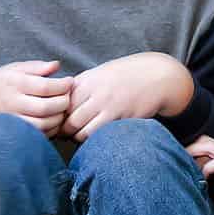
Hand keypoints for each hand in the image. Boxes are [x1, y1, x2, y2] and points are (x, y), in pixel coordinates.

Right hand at [0, 60, 72, 133]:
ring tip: (61, 110)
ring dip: (58, 119)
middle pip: (46, 107)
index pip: (46, 86)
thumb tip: (58, 65)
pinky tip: (51, 122)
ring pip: (43, 124)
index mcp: (14, 83)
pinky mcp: (12, 133)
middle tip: (68, 97)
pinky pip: (36, 135)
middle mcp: (12, 102)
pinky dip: (49, 131)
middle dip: (64, 103)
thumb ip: (35, 67)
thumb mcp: (10, 69)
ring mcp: (11, 120)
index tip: (70, 82)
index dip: (63, 85)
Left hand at [64, 54, 192, 141]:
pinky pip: (98, 135)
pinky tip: (95, 138)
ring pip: (80, 132)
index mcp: (86, 80)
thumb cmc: (126, 75)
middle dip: (64, 131)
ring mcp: (108, 105)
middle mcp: (95, 92)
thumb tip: (58, 102)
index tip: (58, 122)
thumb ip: (80, 86)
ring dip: (77, 138)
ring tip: (80, 137)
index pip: (60, 104)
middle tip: (66, 135)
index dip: (56, 116)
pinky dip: (92, 141)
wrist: (156, 75)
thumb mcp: (100, 73)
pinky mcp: (121, 118)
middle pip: (68, 120)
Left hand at [187, 136, 213, 206]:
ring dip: (192, 156)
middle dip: (188, 149)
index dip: (194, 152)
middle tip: (176, 163)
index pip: (207, 146)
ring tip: (184, 169)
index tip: (182, 162)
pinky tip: (202, 182)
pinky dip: (205, 171)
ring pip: (205, 146)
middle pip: (202, 141)